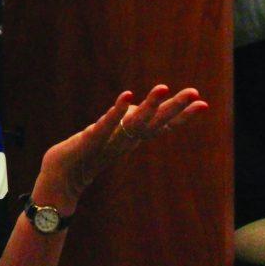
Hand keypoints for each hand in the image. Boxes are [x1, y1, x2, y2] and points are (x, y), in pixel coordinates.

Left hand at [35, 85, 207, 208]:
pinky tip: (127, 95)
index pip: (161, 125)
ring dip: (150, 105)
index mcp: (131, 139)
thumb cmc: (84, 155)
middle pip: (155, 122)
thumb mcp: (108, 136)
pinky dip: (117, 111)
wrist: (61, 179)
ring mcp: (110, 141)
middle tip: (196, 93)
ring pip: (135, 122)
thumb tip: (135, 108)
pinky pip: (107, 124)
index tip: (203, 103)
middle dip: (175, 108)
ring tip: (163, 87)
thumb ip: (122, 124)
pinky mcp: (91, 139)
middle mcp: (125, 141)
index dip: (181, 115)